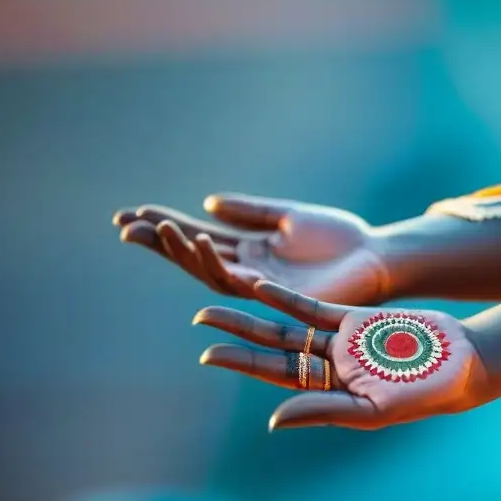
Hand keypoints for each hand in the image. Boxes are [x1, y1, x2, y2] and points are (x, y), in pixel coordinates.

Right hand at [114, 194, 389, 303]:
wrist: (375, 257)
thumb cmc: (340, 239)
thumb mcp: (289, 216)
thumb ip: (251, 211)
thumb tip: (209, 204)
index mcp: (252, 251)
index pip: (199, 238)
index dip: (166, 226)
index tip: (131, 212)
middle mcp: (251, 271)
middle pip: (194, 257)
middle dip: (160, 241)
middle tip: (125, 224)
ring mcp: (263, 286)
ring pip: (212, 271)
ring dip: (184, 251)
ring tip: (159, 229)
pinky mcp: (280, 296)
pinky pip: (244, 282)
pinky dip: (221, 263)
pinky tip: (203, 241)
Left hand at [192, 281, 487, 429]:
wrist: (463, 361)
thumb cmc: (425, 394)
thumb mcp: (373, 408)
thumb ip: (325, 409)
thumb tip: (274, 419)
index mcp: (330, 393)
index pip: (277, 377)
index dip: (242, 364)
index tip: (208, 355)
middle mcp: (330, 368)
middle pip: (273, 351)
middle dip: (237, 337)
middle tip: (200, 322)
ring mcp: (342, 341)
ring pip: (287, 327)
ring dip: (254, 315)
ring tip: (218, 302)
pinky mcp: (357, 318)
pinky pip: (314, 307)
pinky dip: (287, 298)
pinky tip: (261, 286)